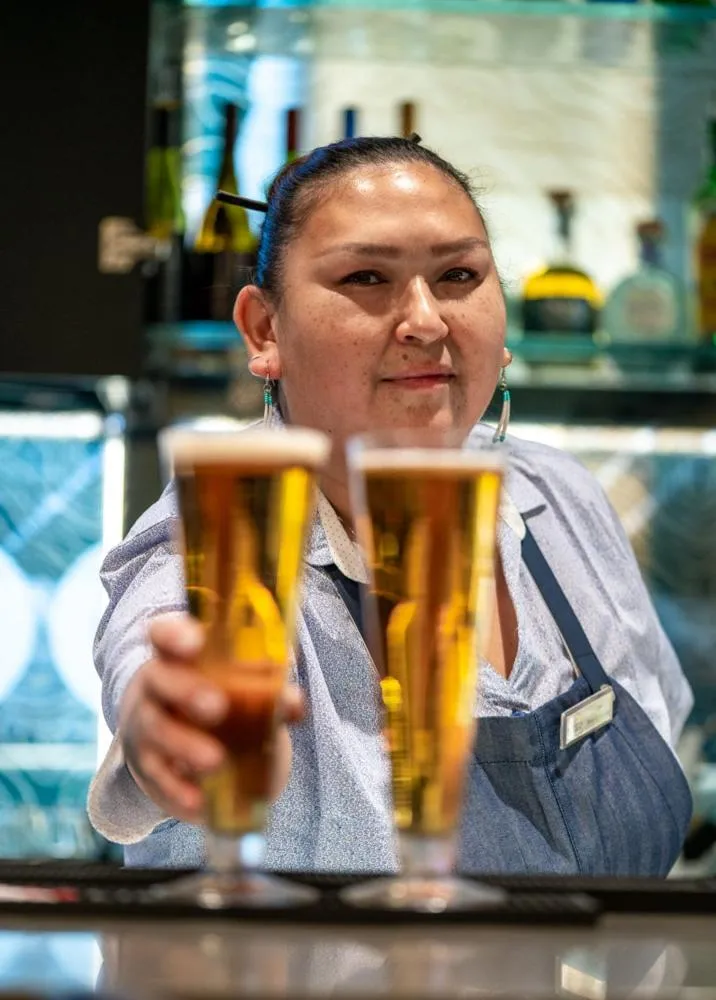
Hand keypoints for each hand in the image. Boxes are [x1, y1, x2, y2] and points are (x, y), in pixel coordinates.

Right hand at [119, 613, 303, 824]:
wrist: (174, 742)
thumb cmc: (214, 698)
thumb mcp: (237, 686)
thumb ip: (266, 688)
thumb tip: (293, 701)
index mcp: (177, 655)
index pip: (164, 634)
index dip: (175, 635)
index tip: (195, 643)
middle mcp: (156, 685)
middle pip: (159, 680)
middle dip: (187, 692)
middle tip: (217, 707)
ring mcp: (147, 724)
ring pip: (157, 729)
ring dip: (185, 745)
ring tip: (215, 761)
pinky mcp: (149, 765)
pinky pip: (158, 776)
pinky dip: (178, 789)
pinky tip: (198, 801)